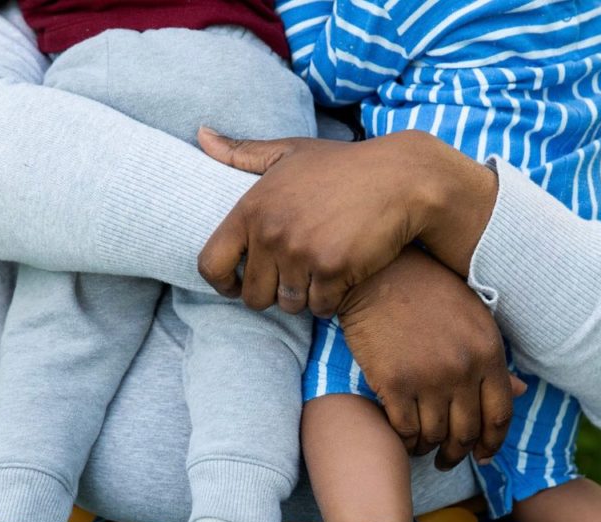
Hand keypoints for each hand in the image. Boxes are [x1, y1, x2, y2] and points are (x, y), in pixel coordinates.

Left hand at [196, 127, 496, 316]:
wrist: (401, 178)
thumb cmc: (343, 166)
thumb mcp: (290, 152)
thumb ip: (242, 153)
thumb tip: (200, 135)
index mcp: (252, 208)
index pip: (210, 264)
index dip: (222, 283)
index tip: (237, 285)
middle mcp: (271, 232)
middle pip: (253, 296)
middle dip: (273, 293)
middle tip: (294, 278)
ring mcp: (302, 252)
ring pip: (289, 304)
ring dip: (304, 297)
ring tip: (320, 274)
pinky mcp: (334, 269)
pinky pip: (320, 307)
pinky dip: (331, 300)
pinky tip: (343, 278)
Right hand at [337, 247, 526, 469]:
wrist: (380, 274)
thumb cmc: (429, 292)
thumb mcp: (474, 317)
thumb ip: (494, 357)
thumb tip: (520, 391)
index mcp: (488, 352)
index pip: (500, 414)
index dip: (493, 442)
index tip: (484, 455)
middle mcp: (462, 369)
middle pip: (467, 432)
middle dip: (459, 453)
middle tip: (449, 458)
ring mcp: (427, 377)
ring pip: (435, 435)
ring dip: (430, 448)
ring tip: (424, 447)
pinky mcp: (393, 382)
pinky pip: (404, 428)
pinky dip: (406, 439)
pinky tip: (404, 436)